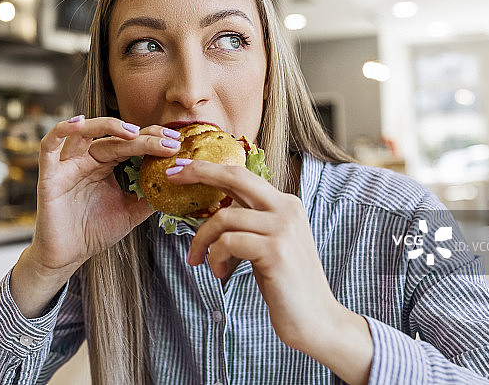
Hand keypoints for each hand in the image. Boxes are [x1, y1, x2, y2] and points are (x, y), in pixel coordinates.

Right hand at [11, 116, 179, 315]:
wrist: (68, 256)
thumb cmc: (94, 232)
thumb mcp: (130, 213)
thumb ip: (149, 197)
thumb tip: (176, 183)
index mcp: (105, 164)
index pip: (130, 143)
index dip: (152, 139)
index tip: (176, 144)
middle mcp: (87, 159)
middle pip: (115, 138)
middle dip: (143, 137)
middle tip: (167, 141)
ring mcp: (67, 165)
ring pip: (84, 133)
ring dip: (108, 126)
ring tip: (133, 132)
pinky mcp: (49, 175)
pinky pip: (48, 146)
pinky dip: (61, 130)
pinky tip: (78, 123)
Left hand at [177, 160, 339, 352]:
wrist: (316, 319)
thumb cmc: (285, 284)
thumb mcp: (268, 244)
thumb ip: (250, 222)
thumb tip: (218, 211)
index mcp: (286, 204)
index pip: (242, 176)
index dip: (210, 169)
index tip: (182, 168)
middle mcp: (287, 209)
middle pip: (236, 177)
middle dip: (200, 172)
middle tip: (173, 177)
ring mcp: (283, 228)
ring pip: (224, 218)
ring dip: (202, 240)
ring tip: (199, 260)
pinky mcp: (275, 250)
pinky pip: (228, 242)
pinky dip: (215, 257)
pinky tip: (220, 273)